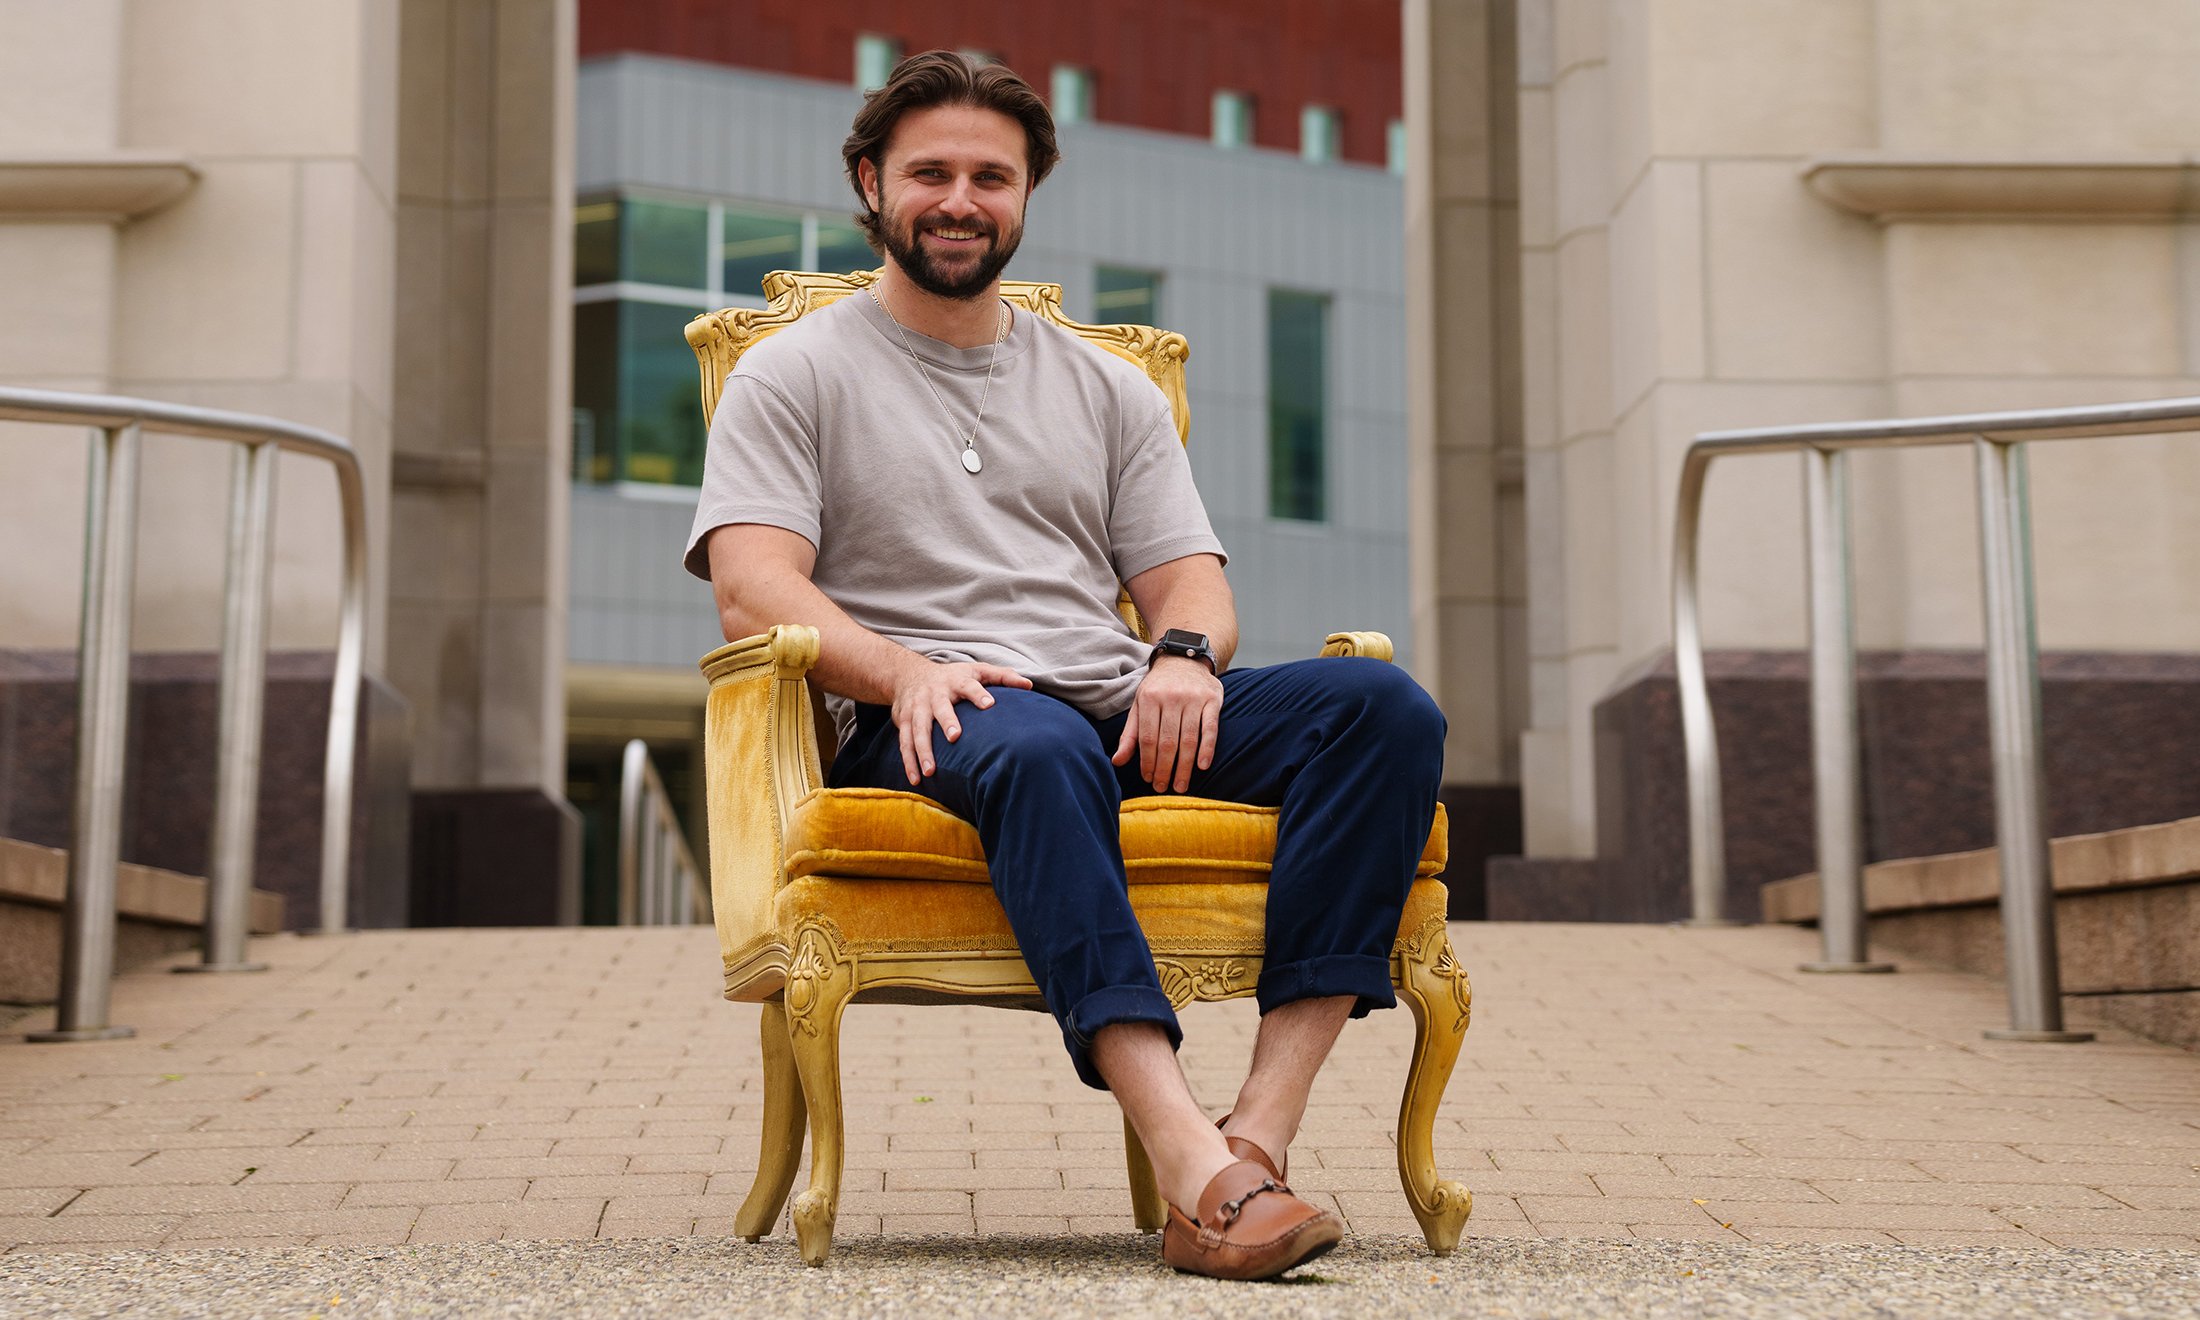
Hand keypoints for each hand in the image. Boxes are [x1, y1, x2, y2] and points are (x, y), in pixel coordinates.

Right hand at [890, 656, 1032, 784]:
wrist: (909, 674)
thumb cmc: (952, 677)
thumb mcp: (977, 670)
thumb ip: (1003, 677)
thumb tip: (1029, 686)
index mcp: (956, 681)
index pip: (969, 686)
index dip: (978, 694)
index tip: (990, 704)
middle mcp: (934, 693)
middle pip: (940, 707)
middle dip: (946, 721)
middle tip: (955, 737)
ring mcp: (917, 707)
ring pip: (917, 729)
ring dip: (922, 750)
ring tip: (930, 771)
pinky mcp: (903, 720)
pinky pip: (904, 742)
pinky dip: (908, 761)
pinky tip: (916, 779)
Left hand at [1111, 655, 1222, 792]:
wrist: (1185, 658)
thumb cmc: (1159, 687)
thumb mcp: (1139, 705)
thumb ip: (1130, 734)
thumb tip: (1117, 762)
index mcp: (1149, 698)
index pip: (1147, 738)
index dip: (1147, 762)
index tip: (1148, 779)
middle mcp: (1171, 697)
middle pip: (1168, 741)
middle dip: (1165, 769)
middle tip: (1163, 788)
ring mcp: (1194, 698)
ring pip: (1189, 739)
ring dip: (1184, 766)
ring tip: (1181, 785)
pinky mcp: (1213, 699)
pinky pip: (1210, 728)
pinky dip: (1207, 749)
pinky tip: (1202, 766)